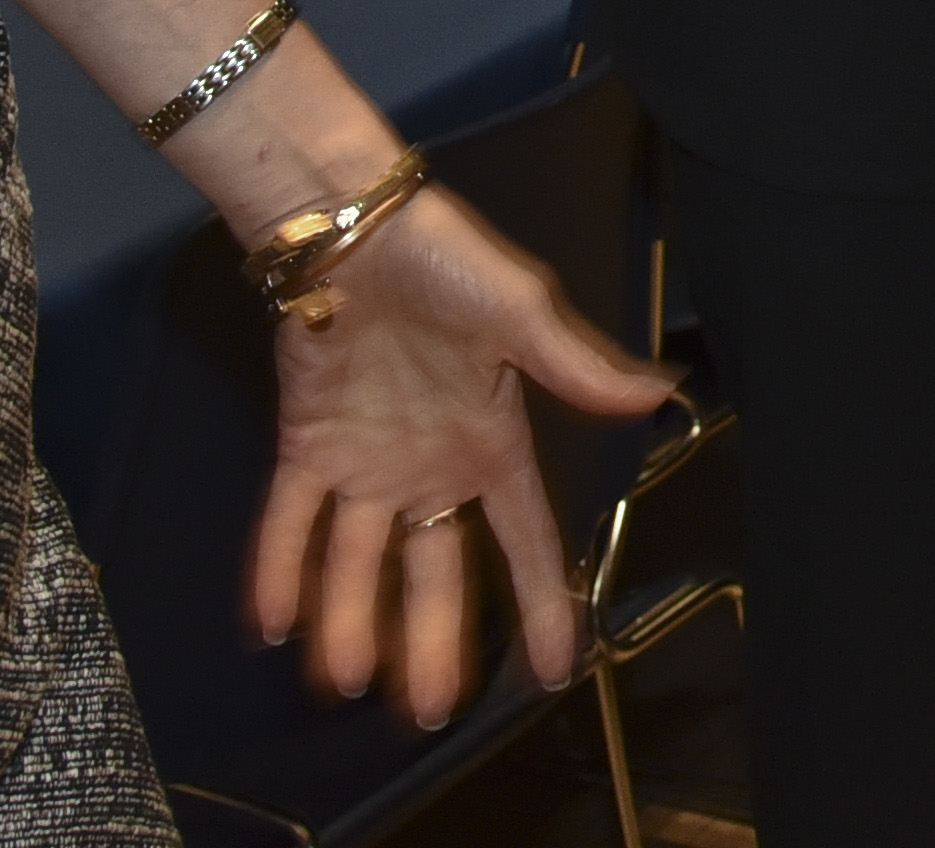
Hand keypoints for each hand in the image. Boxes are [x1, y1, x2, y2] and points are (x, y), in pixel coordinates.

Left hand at [252, 180, 678, 727]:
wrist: (352, 225)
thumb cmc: (446, 261)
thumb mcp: (522, 311)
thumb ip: (578, 365)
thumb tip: (661, 395)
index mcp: (491, 441)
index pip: (525, 539)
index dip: (543, 604)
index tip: (554, 670)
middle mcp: (431, 467)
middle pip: (437, 571)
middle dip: (435, 641)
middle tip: (431, 709)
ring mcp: (366, 462)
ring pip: (359, 562)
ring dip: (352, 622)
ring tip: (344, 682)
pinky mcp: (307, 445)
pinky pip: (290, 522)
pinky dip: (280, 570)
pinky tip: (272, 622)